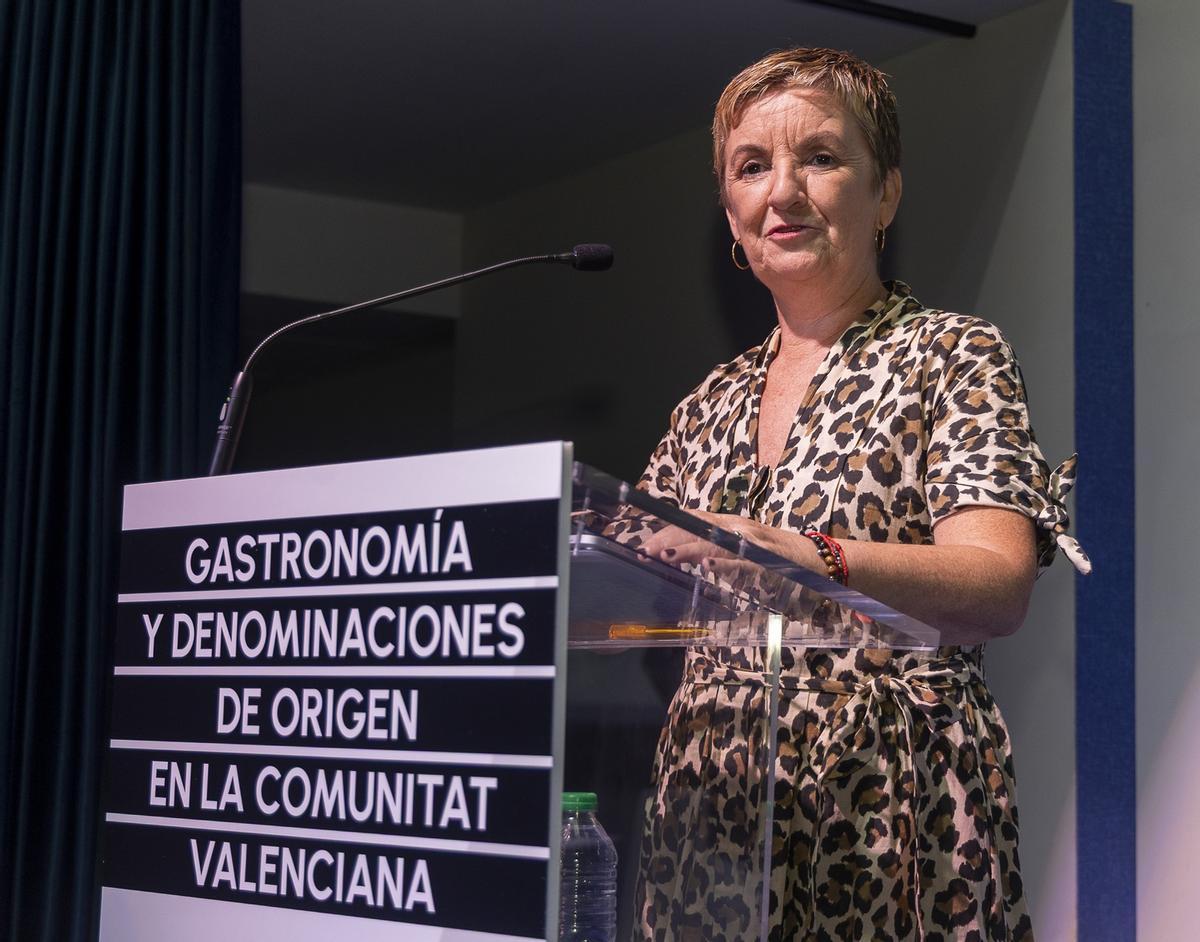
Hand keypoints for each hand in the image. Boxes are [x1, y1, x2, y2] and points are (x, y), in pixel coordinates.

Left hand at [639, 512, 823, 572]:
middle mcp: (739, 527)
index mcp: (731, 525)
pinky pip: (743, 561)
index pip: (693, 521)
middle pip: (698, 529)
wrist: (821, 560)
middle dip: (669, 539)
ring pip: (715, 542)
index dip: (668, 529)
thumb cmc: (779, 556)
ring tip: (664, 555)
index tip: (646, 543)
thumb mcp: (744, 549)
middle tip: (644, 552)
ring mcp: (754, 542)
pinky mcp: (769, 559)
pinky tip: (707, 566)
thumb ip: (719, 551)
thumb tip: (690, 559)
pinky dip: (725, 563)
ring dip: (688, 548)